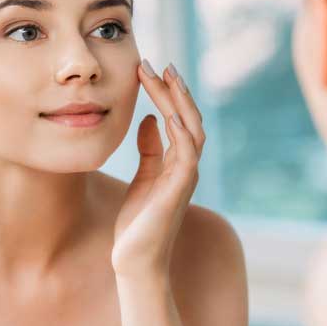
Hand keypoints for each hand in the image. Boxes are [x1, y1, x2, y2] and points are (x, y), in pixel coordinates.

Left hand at [111, 59, 206, 279]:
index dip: (168, 93)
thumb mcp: (142, 177)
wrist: (135, 262)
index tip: (151, 69)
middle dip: (175, 90)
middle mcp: (186, 167)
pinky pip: (185, 155)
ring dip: (178, 102)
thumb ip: (150, 149)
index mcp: (177, 163)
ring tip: (164, 77)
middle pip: (188, 119)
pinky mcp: (177, 191)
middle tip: (160, 63)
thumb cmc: (137, 224)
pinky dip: (180, 133)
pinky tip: (169, 113)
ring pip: (191, 131)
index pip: (179, 119)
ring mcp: (185, 179)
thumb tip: (151, 119)